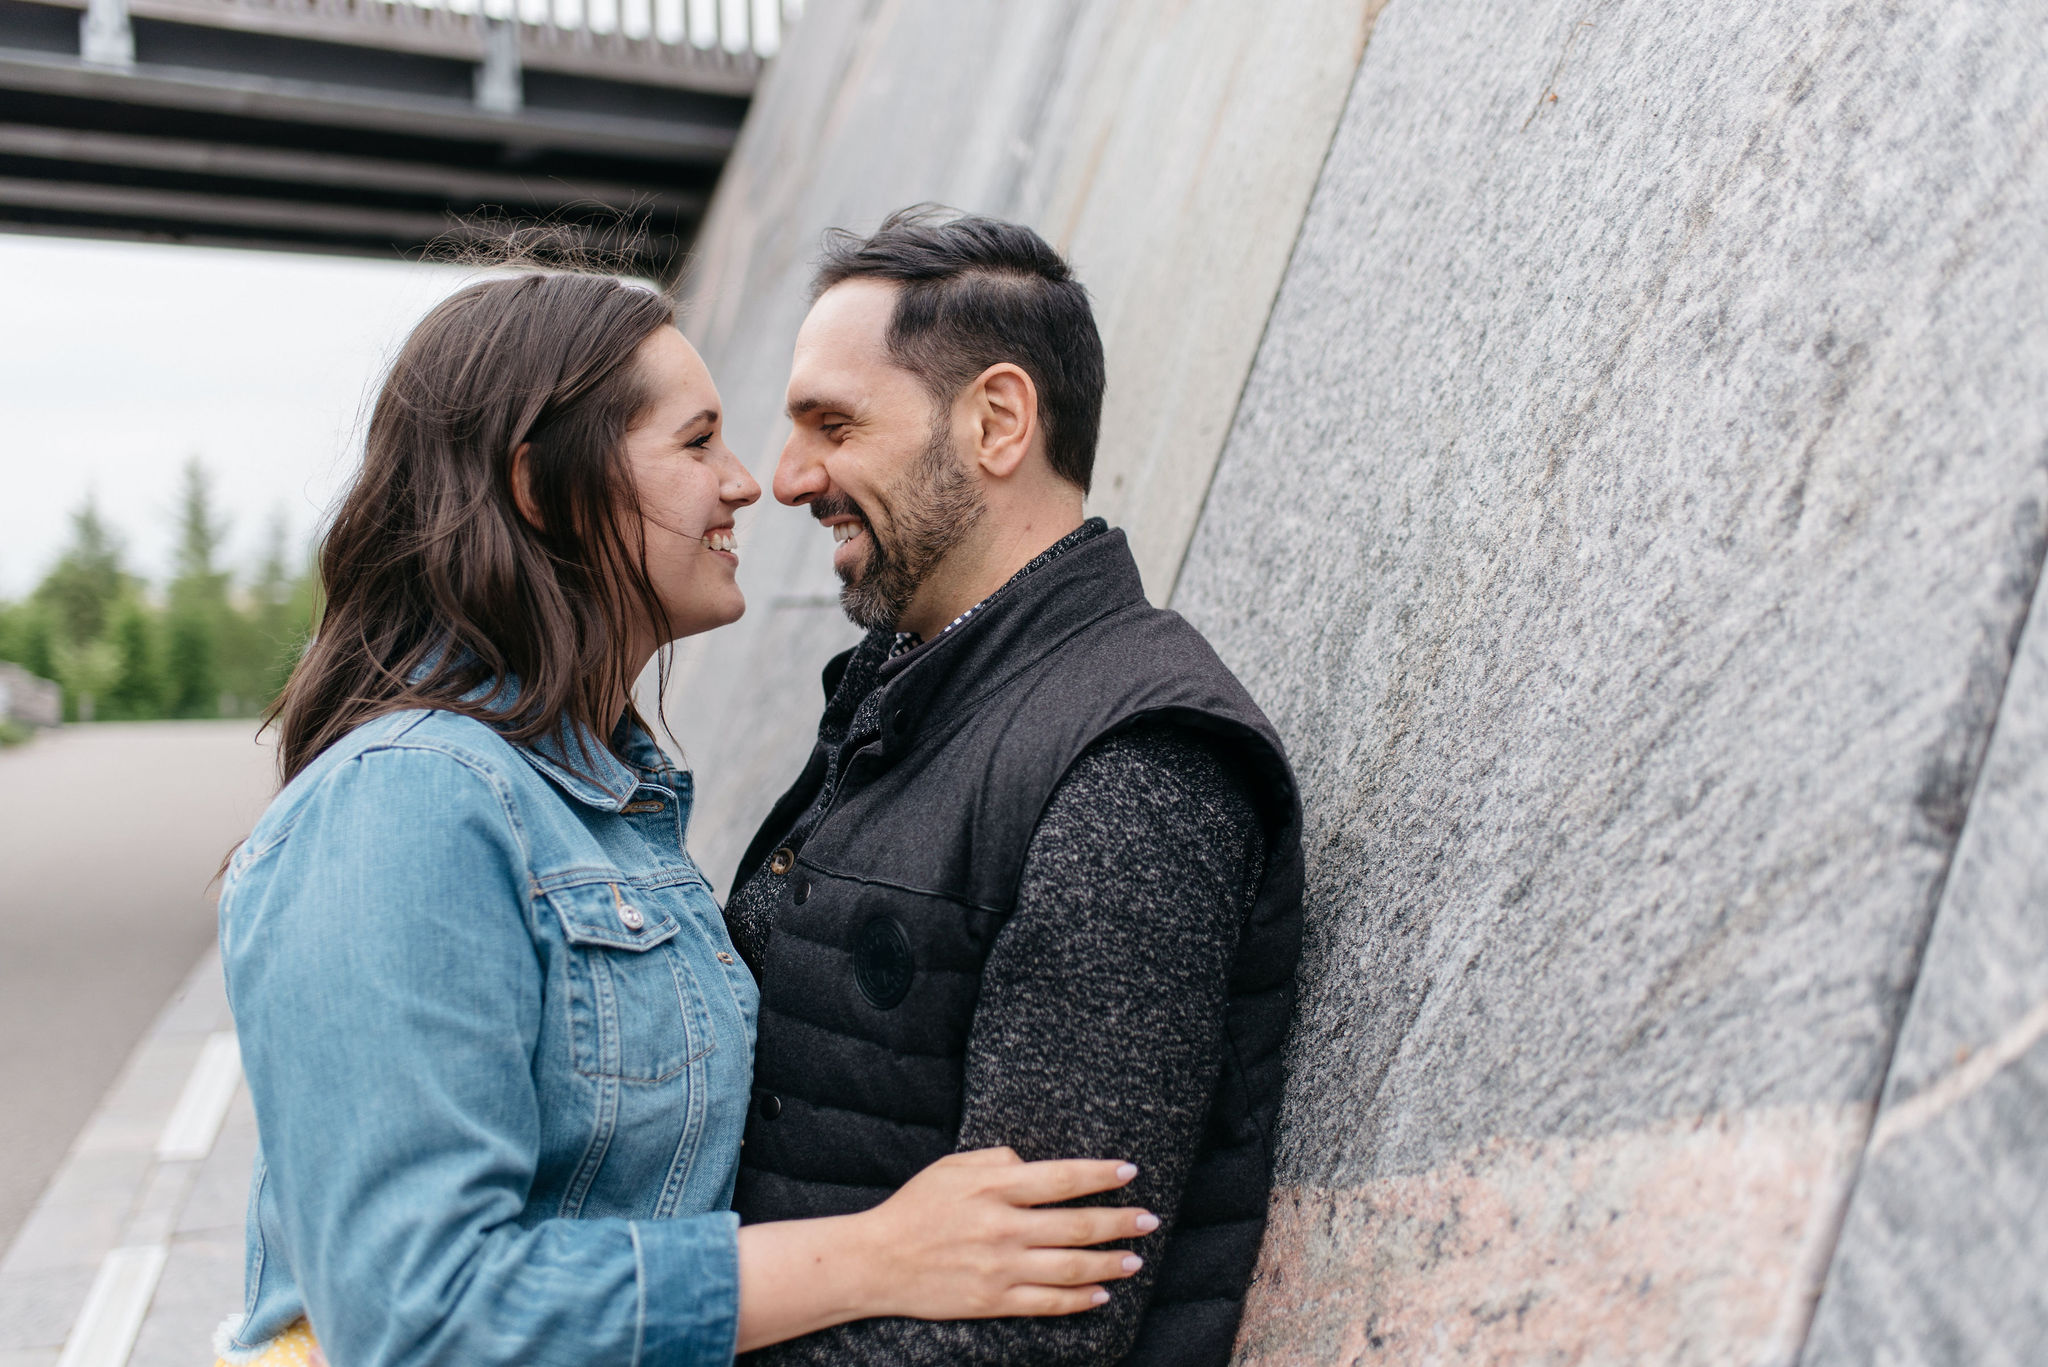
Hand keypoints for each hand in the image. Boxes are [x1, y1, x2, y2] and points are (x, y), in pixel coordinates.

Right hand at [732, 1146, 1156, 1350]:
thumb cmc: (914, 1207)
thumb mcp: (951, 1167)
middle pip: (1076, 1225)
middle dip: (1119, 1221)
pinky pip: (1047, 1303)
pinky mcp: (993, 1301)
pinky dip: (1079, 1299)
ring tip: (1135, 1258)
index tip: (1130, 1172)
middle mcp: (1002, 1227)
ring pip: (1070, 1267)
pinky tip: (1101, 1293)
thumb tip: (1032, 1163)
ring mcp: (1000, 1268)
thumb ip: (995, 1160)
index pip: (1061, 1178)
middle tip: (1150, 1219)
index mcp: (992, 1188)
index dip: (1100, 1175)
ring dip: (1109, 1263)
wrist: (875, 1262)